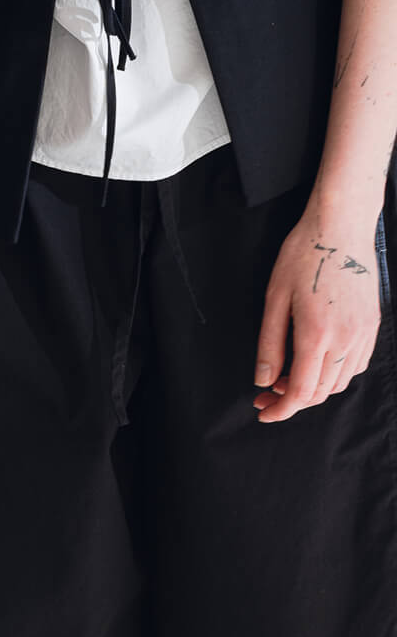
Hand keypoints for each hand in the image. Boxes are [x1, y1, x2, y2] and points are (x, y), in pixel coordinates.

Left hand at [253, 197, 381, 421]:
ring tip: (288, 374)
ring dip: (314, 389)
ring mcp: (364, 332)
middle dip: (291, 400)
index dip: (280, 410)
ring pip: (340, 382)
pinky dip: (335, 374)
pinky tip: (315, 362)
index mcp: (317, 334)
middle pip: (321, 392)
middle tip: (267, 391)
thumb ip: (269, 345)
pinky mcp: (373, 325)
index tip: (263, 411)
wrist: (341, 226)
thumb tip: (263, 380)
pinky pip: (356, 365)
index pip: (301, 392)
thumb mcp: (274, 300)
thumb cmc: (303, 255)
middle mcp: (346, 338)